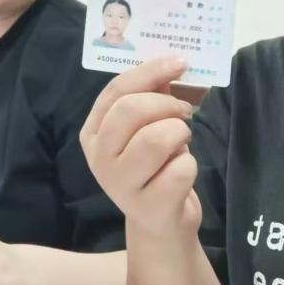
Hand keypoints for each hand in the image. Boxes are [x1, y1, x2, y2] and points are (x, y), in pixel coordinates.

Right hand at [79, 56, 199, 238]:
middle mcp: (99, 158)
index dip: (149, 71)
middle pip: (131, 111)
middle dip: (167, 104)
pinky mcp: (149, 206)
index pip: (116, 90)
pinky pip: (180, 169)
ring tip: (181, 141)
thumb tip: (175, 65)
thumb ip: (154, 96)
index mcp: (93, 132)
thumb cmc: (154, 166)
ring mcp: (120, 185)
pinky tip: (182, 173)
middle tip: (184, 111)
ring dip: (180, 133)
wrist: (159, 223)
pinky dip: (190, 164)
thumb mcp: (146, 129)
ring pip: (156, 139)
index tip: (179, 62)